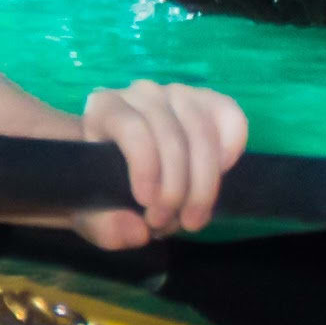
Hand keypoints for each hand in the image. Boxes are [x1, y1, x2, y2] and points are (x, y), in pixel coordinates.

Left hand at [72, 79, 246, 249]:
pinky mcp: (208, 100)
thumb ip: (103, 225)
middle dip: (176, 190)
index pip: (132, 129)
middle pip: (171, 137)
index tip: (147, 206)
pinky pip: (230, 116)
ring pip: (202, 133)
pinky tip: (220, 176)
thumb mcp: (93, 211)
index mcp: (104, 108)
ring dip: (203, 184)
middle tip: (169, 224)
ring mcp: (177, 93)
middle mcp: (140, 93)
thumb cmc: (104, 186)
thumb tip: (137, 232)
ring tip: (193, 219)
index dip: (146, 168)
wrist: (124, 169)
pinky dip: (232, 148)